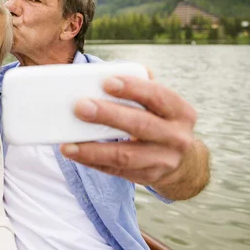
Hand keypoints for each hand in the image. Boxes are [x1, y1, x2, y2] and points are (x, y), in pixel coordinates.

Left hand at [60, 75, 209, 199]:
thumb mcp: (160, 104)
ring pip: (125, 155)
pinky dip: (92, 161)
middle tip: (79, 107)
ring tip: (67, 144)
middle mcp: (176, 137)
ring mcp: (163, 160)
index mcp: (180, 111)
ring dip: (93, 149)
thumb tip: (105, 73)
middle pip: (139, 125)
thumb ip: (141, 87)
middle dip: (107, 115)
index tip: (106, 81)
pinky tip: (74, 153)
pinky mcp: (147, 177)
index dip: (132, 88)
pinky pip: (115, 170)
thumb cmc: (159, 120)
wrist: (182, 161)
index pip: (157, 95)